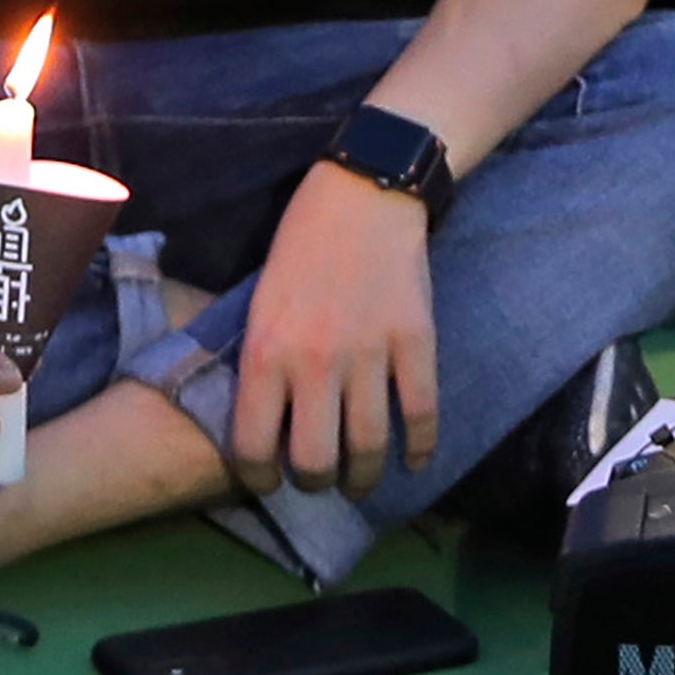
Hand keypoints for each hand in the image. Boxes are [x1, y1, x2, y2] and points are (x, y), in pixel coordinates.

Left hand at [229, 165, 441, 496]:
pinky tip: (413, 461)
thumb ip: (263, 363)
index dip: (258, 479)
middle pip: (315, 462)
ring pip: (368, 448)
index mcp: (265, 351)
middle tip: (318, 479)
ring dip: (364, 478)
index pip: (252, 446)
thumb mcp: (259, 303)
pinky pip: (421, 413)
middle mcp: (314, 362)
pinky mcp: (416, 341)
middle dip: (315, 484)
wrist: (363, 191)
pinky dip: (419, 448)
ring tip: (360, 480)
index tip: (268, 481)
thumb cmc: (300, 244)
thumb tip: (269, 422)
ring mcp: (369, 354)